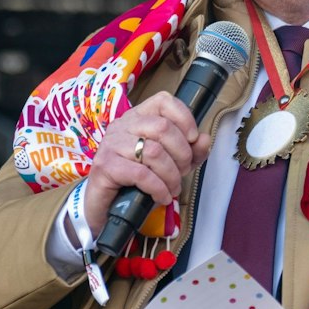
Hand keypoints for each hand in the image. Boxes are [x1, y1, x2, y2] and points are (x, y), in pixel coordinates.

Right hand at [84, 93, 210, 236]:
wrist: (106, 207)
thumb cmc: (137, 182)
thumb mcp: (170, 164)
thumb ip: (190, 152)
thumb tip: (204, 139)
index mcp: (138, 118)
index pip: (163, 101)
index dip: (184, 118)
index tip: (192, 140)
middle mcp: (122, 125)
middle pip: (162, 127)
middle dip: (181, 154)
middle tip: (182, 172)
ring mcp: (111, 144)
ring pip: (154, 152)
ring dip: (171, 175)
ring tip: (172, 188)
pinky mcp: (105, 166)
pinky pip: (141, 174)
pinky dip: (158, 188)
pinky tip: (161, 196)